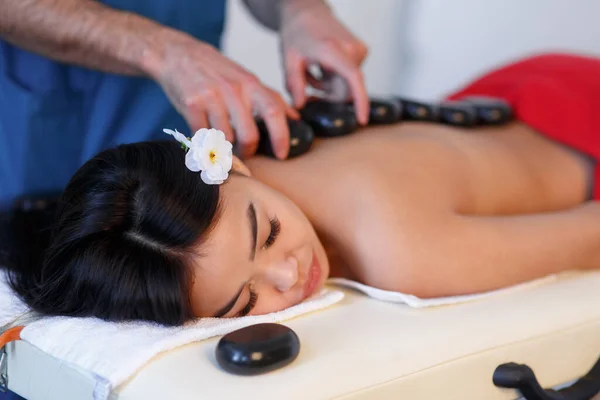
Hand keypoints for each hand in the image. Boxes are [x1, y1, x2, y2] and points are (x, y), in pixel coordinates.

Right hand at [146, 30, 297, 159]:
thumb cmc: (217, 72)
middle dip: (249, 150)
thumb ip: (270, 99)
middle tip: (245, 153)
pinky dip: (205, 142)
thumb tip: (295, 118)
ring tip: (223, 146)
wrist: (178, 55)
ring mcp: (212, 96)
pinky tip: (205, 138)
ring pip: (226, 138)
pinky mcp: (192, 103)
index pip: (274, 112)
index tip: (281, 154)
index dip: (281, 136)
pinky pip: (203, 135)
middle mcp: (234, 89)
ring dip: (226, 148)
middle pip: (250, 134)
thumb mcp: (247, 79)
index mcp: (251, 85)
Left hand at [280, 0, 369, 124]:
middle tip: (307, 95)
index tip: (361, 120)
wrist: (307, 11)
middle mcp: (352, 49)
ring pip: (347, 85)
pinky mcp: (361, 52)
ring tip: (311, 75)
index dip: (360, 101)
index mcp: (333, 50)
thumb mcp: (289, 60)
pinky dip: (333, 79)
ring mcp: (359, 50)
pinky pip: (349, 77)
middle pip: (346, 90)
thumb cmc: (297, 32)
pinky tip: (320, 69)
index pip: (354, 78)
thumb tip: (300, 106)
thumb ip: (294, 85)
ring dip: (328, 87)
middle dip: (328, 96)